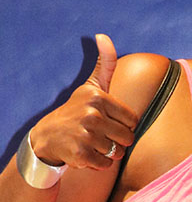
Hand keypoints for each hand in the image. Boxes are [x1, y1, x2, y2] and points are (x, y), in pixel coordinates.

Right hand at [28, 34, 137, 170]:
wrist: (48, 136)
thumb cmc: (77, 110)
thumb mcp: (91, 86)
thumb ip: (105, 65)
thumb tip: (104, 36)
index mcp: (98, 98)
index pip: (133, 120)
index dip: (123, 125)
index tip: (108, 121)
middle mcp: (92, 115)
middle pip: (128, 138)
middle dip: (118, 141)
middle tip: (100, 135)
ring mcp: (86, 135)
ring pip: (118, 153)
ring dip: (108, 153)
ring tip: (92, 143)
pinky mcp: (81, 154)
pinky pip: (106, 164)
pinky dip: (99, 163)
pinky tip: (86, 153)